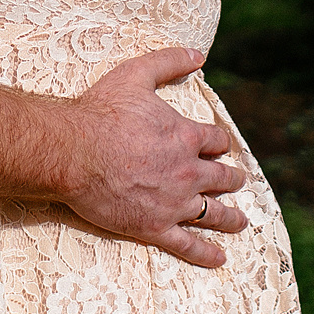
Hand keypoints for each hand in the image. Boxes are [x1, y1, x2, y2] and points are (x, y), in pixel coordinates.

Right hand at [61, 48, 249, 268]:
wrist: (73, 152)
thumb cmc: (101, 112)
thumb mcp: (136, 74)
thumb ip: (168, 61)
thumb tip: (198, 54)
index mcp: (185, 137)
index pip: (215, 141)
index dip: (218, 142)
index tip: (218, 146)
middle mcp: (187, 171)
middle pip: (222, 177)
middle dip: (231, 179)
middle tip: (237, 181)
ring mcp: (174, 202)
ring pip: (214, 213)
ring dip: (231, 218)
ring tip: (241, 222)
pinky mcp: (155, 227)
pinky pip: (188, 245)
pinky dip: (206, 253)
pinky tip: (220, 259)